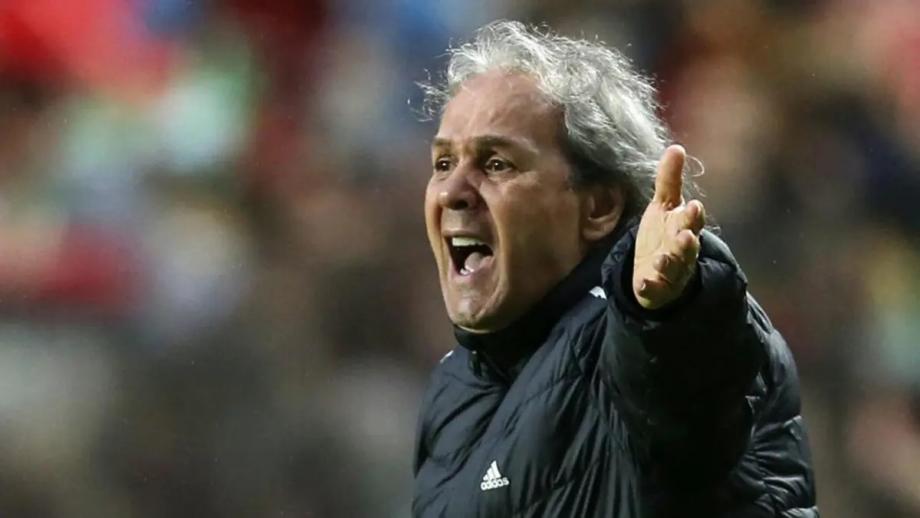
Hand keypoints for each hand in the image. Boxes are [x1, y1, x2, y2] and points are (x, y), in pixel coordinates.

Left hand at [633, 145, 705, 309]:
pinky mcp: (657, 287)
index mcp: (683, 228)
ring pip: (674, 268)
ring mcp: (671, 271)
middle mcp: (681, 251)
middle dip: (687, 241)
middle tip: (686, 235)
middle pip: (687, 246)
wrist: (656, 272)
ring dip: (670, 263)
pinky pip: (655, 289)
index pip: (691, 221)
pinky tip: (644, 283)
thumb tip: (675, 147)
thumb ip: (669, 180)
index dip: (692, 215)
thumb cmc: (663, 234)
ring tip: (662, 259)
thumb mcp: (664, 206)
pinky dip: (651, 286)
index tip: (693, 206)